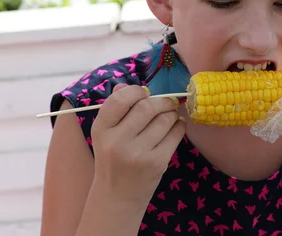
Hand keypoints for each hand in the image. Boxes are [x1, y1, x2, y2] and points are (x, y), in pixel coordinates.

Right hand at [91, 84, 185, 203]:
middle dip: (162, 101)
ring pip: (165, 119)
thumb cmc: (113, 158)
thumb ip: (115, 108)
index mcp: (101, 130)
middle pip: (147, 107)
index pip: (120, 99)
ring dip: (172, 113)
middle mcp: (117, 141)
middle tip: (167, 102)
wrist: (117, 196)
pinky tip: (176, 126)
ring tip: (171, 114)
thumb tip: (125, 86)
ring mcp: (138, 153)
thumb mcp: (106, 134)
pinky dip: (179, 126)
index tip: (145, 93)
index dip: (136, 91)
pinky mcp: (157, 162)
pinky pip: (176, 134)